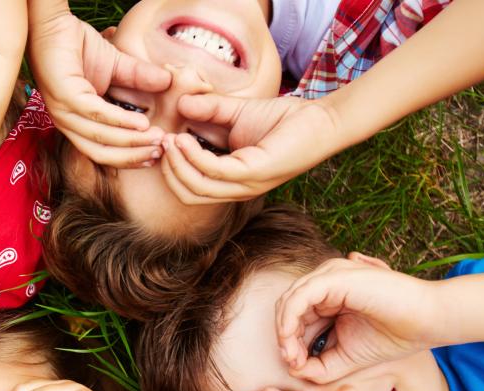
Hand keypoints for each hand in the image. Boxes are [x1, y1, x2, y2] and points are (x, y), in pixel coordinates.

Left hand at [28, 5, 168, 166]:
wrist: (54, 24)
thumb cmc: (78, 46)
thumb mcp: (116, 66)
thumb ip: (138, 77)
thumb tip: (168, 82)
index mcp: (77, 123)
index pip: (104, 151)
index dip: (130, 157)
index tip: (157, 155)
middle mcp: (67, 123)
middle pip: (102, 153)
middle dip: (133, 155)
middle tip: (160, 151)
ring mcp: (63, 111)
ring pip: (100, 137)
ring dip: (131, 141)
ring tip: (156, 137)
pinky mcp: (64, 95)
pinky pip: (95, 114)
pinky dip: (120, 120)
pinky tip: (140, 123)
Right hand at [160, 93, 341, 202]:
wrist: (321, 119)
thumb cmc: (284, 120)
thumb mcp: (236, 113)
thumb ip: (209, 110)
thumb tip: (180, 104)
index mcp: (230, 180)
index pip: (190, 188)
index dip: (170, 168)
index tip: (161, 140)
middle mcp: (237, 189)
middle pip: (188, 194)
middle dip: (168, 170)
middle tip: (162, 141)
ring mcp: (246, 185)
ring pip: (197, 187)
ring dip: (177, 164)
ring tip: (170, 139)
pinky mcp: (255, 173)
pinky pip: (214, 171)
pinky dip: (194, 156)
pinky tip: (185, 138)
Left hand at [276, 253, 438, 382]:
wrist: (428, 322)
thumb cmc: (393, 337)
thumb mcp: (346, 357)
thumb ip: (319, 366)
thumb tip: (292, 370)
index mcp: (328, 298)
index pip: (295, 318)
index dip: (288, 342)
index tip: (295, 366)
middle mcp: (326, 283)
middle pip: (287, 309)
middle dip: (284, 338)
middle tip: (292, 362)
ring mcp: (330, 276)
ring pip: (289, 301)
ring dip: (285, 332)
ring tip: (293, 356)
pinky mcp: (335, 277)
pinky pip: (299, 296)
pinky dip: (289, 319)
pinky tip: (292, 340)